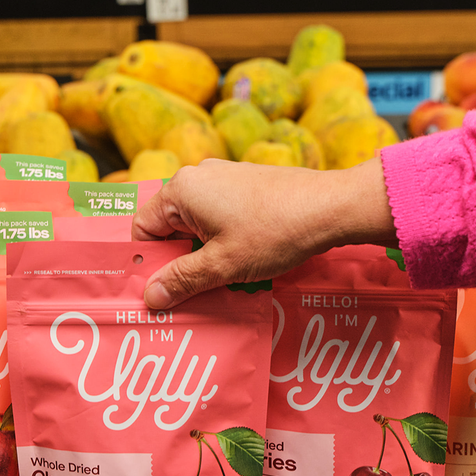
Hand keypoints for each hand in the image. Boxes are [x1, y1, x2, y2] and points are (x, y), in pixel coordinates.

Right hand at [131, 157, 397, 308]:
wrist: (333, 207)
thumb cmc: (275, 233)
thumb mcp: (222, 265)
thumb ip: (181, 280)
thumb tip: (149, 298)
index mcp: (181, 190)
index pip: (142, 228)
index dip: (146, 262)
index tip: (156, 290)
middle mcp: (198, 177)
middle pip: (168, 226)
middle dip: (175, 260)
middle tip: (185, 294)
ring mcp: (224, 178)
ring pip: (195, 224)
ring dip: (200, 254)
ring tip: (215, 282)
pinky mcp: (245, 185)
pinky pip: (217, 216)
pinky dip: (219, 241)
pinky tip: (238, 262)